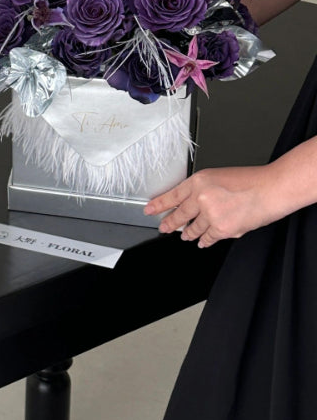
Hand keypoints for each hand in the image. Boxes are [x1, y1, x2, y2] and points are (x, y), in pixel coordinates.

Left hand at [144, 166, 281, 247]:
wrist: (270, 189)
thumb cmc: (250, 181)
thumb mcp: (218, 176)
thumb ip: (202, 189)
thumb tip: (192, 201)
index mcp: (198, 181)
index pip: (172, 195)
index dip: (158, 204)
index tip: (149, 210)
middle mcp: (201, 197)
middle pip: (179, 214)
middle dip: (169, 223)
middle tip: (163, 227)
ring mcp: (210, 214)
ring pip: (193, 228)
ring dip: (188, 233)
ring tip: (183, 235)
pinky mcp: (221, 229)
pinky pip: (208, 238)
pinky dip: (205, 241)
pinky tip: (202, 242)